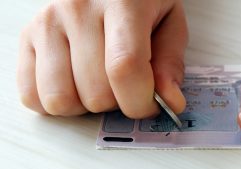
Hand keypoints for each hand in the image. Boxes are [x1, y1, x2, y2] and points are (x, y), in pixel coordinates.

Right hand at [17, 0, 187, 117]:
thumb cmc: (139, 2)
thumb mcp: (168, 23)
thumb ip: (170, 63)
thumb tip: (169, 102)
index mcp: (122, 2)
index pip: (125, 68)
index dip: (139, 102)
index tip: (148, 106)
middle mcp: (77, 9)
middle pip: (95, 93)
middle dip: (116, 102)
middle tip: (122, 83)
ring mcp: (47, 23)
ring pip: (61, 100)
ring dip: (85, 104)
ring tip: (97, 83)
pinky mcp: (28, 38)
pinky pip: (32, 95)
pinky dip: (58, 103)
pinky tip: (74, 84)